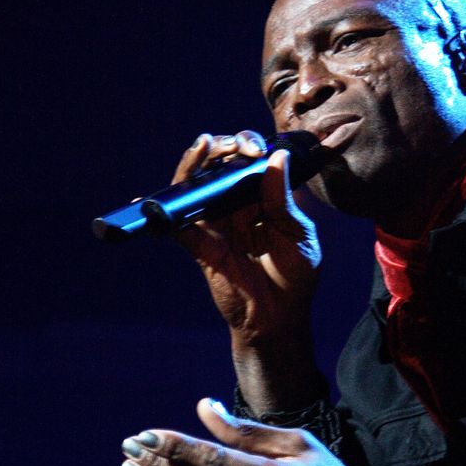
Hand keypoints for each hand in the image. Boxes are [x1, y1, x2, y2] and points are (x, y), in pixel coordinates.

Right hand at [173, 131, 321, 345]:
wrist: (278, 319)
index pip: (250, 160)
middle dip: (224, 146)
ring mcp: (216, 223)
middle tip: (237, 147)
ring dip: (196, 161)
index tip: (257, 149)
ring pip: (196, 184)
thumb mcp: (299, 235)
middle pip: (220, 164)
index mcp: (263, 199)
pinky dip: (165, 207)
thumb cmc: (295, 277)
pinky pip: (178, 222)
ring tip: (205, 147)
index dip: (249, 146)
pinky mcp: (200, 245)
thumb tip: (276, 159)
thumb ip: (283, 201)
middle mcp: (237, 206)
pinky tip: (166, 189)